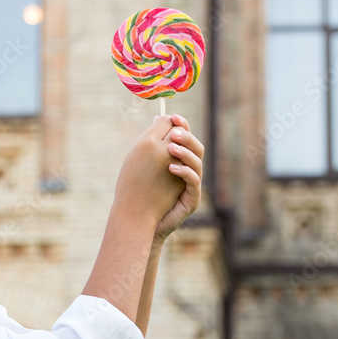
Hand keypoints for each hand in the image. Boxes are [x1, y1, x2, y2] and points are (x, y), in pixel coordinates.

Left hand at [153, 113, 203, 242]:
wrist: (139, 222)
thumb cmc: (141, 194)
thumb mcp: (145, 164)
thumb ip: (153, 145)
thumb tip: (156, 118)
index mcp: (179, 160)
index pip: (186, 139)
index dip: (182, 126)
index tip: (173, 116)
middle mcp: (189, 171)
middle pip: (196, 148)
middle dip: (186, 137)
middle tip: (173, 132)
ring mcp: (192, 186)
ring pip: (197, 164)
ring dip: (185, 153)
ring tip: (170, 147)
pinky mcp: (191, 200)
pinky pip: (193, 183)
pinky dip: (184, 173)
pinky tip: (171, 167)